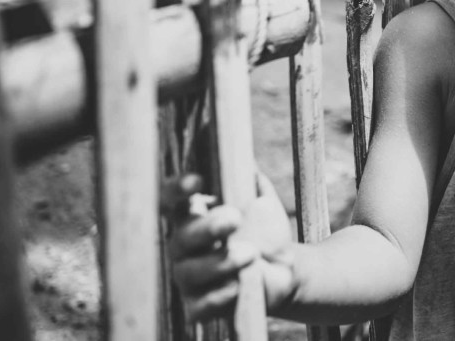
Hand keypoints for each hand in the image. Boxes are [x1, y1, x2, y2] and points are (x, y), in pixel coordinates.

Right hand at [161, 173, 296, 321]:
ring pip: (189, 272)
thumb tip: (237, 148)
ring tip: (251, 253)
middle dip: (207, 228)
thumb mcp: (261, 198)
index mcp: (192, 215)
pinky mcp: (200, 305)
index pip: (170, 200)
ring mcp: (189, 277)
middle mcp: (183, 246)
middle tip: (235, 218)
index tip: (197, 181)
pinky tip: (238, 284)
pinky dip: (218, 295)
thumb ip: (248, 177)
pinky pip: (199, 306)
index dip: (176, 190)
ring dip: (219, 262)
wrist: (284, 268)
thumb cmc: (264, 228)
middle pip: (181, 237)